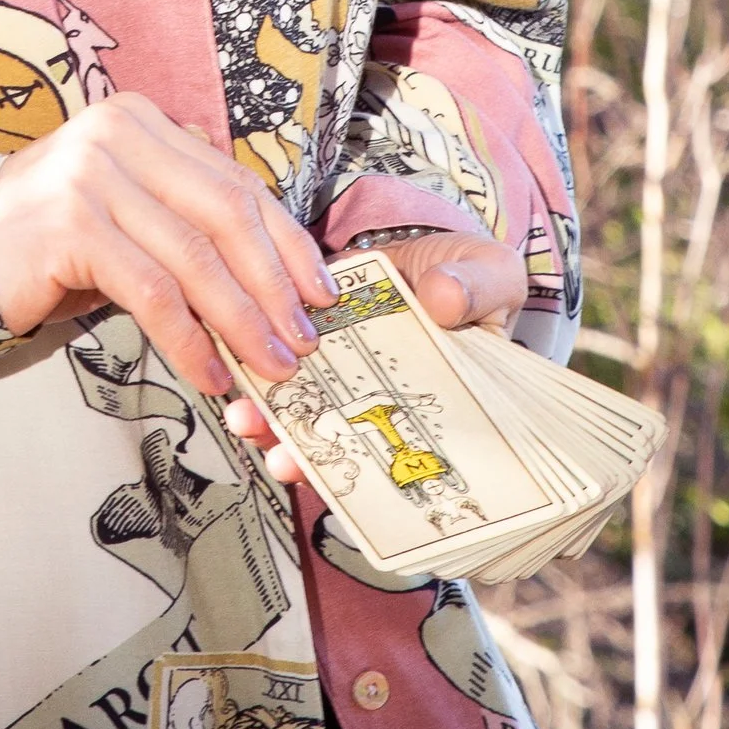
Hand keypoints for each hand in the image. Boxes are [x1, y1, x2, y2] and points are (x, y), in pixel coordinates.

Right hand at [0, 93, 336, 402]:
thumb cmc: (54, 247)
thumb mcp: (128, 215)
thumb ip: (187, 219)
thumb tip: (278, 272)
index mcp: (142, 122)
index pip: (235, 183)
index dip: (287, 241)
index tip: (321, 291)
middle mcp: (118, 134)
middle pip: (225, 215)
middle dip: (274, 285)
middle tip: (303, 339)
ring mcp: (90, 175)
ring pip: (194, 258)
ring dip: (241, 321)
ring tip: (269, 366)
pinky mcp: (70, 226)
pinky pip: (151, 291)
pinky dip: (190, 338)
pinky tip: (209, 371)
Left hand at [223, 227, 526, 486]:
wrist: (431, 247)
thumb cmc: (473, 276)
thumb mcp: (492, 276)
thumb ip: (476, 288)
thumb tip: (443, 297)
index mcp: (432, 399)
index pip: (405, 449)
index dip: (374, 472)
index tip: (347, 480)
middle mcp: (380, 397)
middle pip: (342, 439)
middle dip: (308, 454)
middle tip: (284, 461)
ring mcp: (343, 369)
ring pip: (304, 406)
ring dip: (272, 418)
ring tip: (248, 419)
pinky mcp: (310, 330)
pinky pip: (278, 353)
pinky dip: (254, 361)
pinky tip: (236, 367)